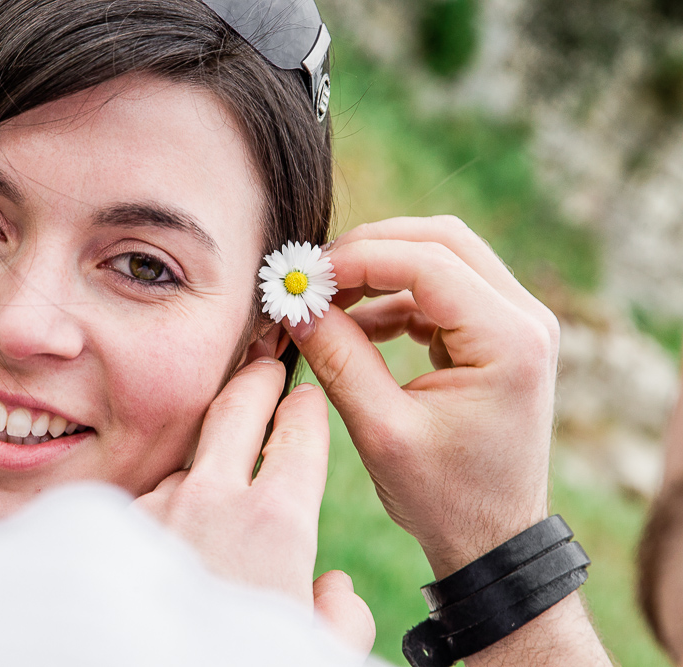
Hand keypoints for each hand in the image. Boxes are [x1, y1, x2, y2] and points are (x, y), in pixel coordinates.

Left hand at [133, 358, 373, 654]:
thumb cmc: (238, 662)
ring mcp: (158, 509)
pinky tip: (177, 536)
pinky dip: (169, 508)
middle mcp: (211, 500)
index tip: (307, 395)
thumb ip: (339, 615)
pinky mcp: (118, 529)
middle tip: (266, 363)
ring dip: (207, 460)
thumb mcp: (313, 650)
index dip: (306, 406)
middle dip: (257, 378)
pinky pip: (153, 503)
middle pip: (237, 406)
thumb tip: (332, 585)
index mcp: (275, 520)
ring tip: (220, 473)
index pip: (298, 431)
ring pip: (191, 462)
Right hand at [287, 216, 558, 577]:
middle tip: (313, 275)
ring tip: (324, 301)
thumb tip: (296, 303)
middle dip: (368, 249)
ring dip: (379, 270)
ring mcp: (517, 323)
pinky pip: (440, 290)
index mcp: (509, 342)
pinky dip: (393, 298)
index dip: (358, 259)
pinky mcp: (498, 334)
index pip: (427, 262)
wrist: (492, 537)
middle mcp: (525, 319)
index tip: (304, 275)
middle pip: (440, 240)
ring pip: (440, 257)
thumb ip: (338, 358)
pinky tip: (354, 326)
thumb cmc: (445, 498)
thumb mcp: (381, 431)